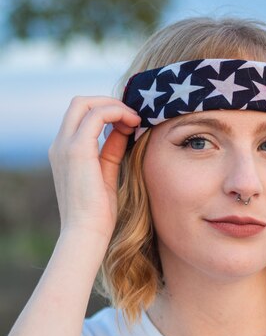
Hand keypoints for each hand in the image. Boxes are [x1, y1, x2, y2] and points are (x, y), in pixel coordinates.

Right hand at [49, 96, 140, 243]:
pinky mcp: (77, 150)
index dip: (107, 112)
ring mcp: (65, 145)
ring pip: (85, 103)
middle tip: (134, 116)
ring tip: (136, 119)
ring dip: (114, 106)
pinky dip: (116, 113)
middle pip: (80, 103)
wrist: (87, 232)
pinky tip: (133, 124)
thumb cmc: (98, 211)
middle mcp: (60, 144)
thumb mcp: (107, 172)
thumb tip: (125, 129)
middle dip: (109, 102)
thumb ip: (112, 149)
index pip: (82, 116)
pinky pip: (96, 115)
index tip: (131, 122)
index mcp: (64, 150)